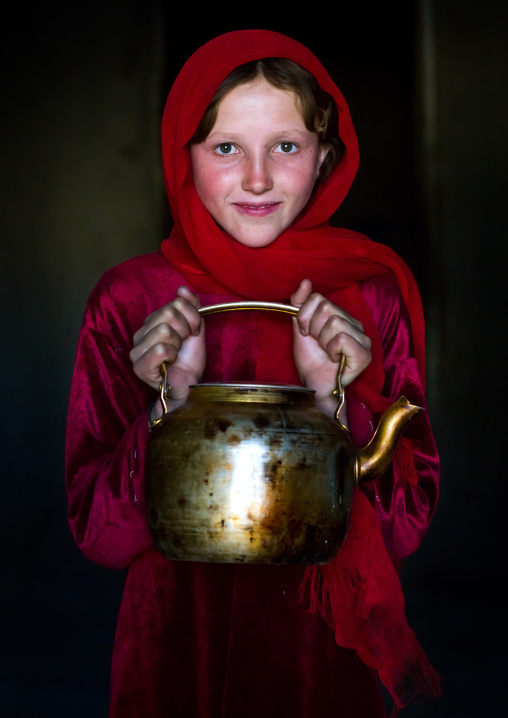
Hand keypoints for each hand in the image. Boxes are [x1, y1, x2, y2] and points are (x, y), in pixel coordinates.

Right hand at [129, 287, 204, 413]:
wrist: (189, 386)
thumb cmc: (189, 360)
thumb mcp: (194, 328)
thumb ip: (191, 307)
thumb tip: (182, 289)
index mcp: (151, 323)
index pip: (176, 304)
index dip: (192, 318)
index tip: (192, 333)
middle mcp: (140, 334)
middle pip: (169, 314)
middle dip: (185, 330)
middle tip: (183, 345)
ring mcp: (136, 351)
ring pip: (163, 330)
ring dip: (178, 344)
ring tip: (176, 354)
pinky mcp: (139, 367)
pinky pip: (160, 349)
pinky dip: (171, 355)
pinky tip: (170, 363)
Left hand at [290, 279, 371, 417]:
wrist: (314, 386)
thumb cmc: (311, 361)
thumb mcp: (300, 328)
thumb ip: (301, 305)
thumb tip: (305, 282)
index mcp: (342, 316)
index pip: (318, 299)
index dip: (305, 316)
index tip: (306, 333)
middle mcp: (355, 325)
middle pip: (326, 308)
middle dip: (313, 329)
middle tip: (317, 344)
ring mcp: (363, 339)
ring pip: (334, 323)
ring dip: (322, 341)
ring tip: (326, 353)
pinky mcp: (364, 354)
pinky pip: (342, 338)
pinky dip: (332, 349)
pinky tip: (334, 358)